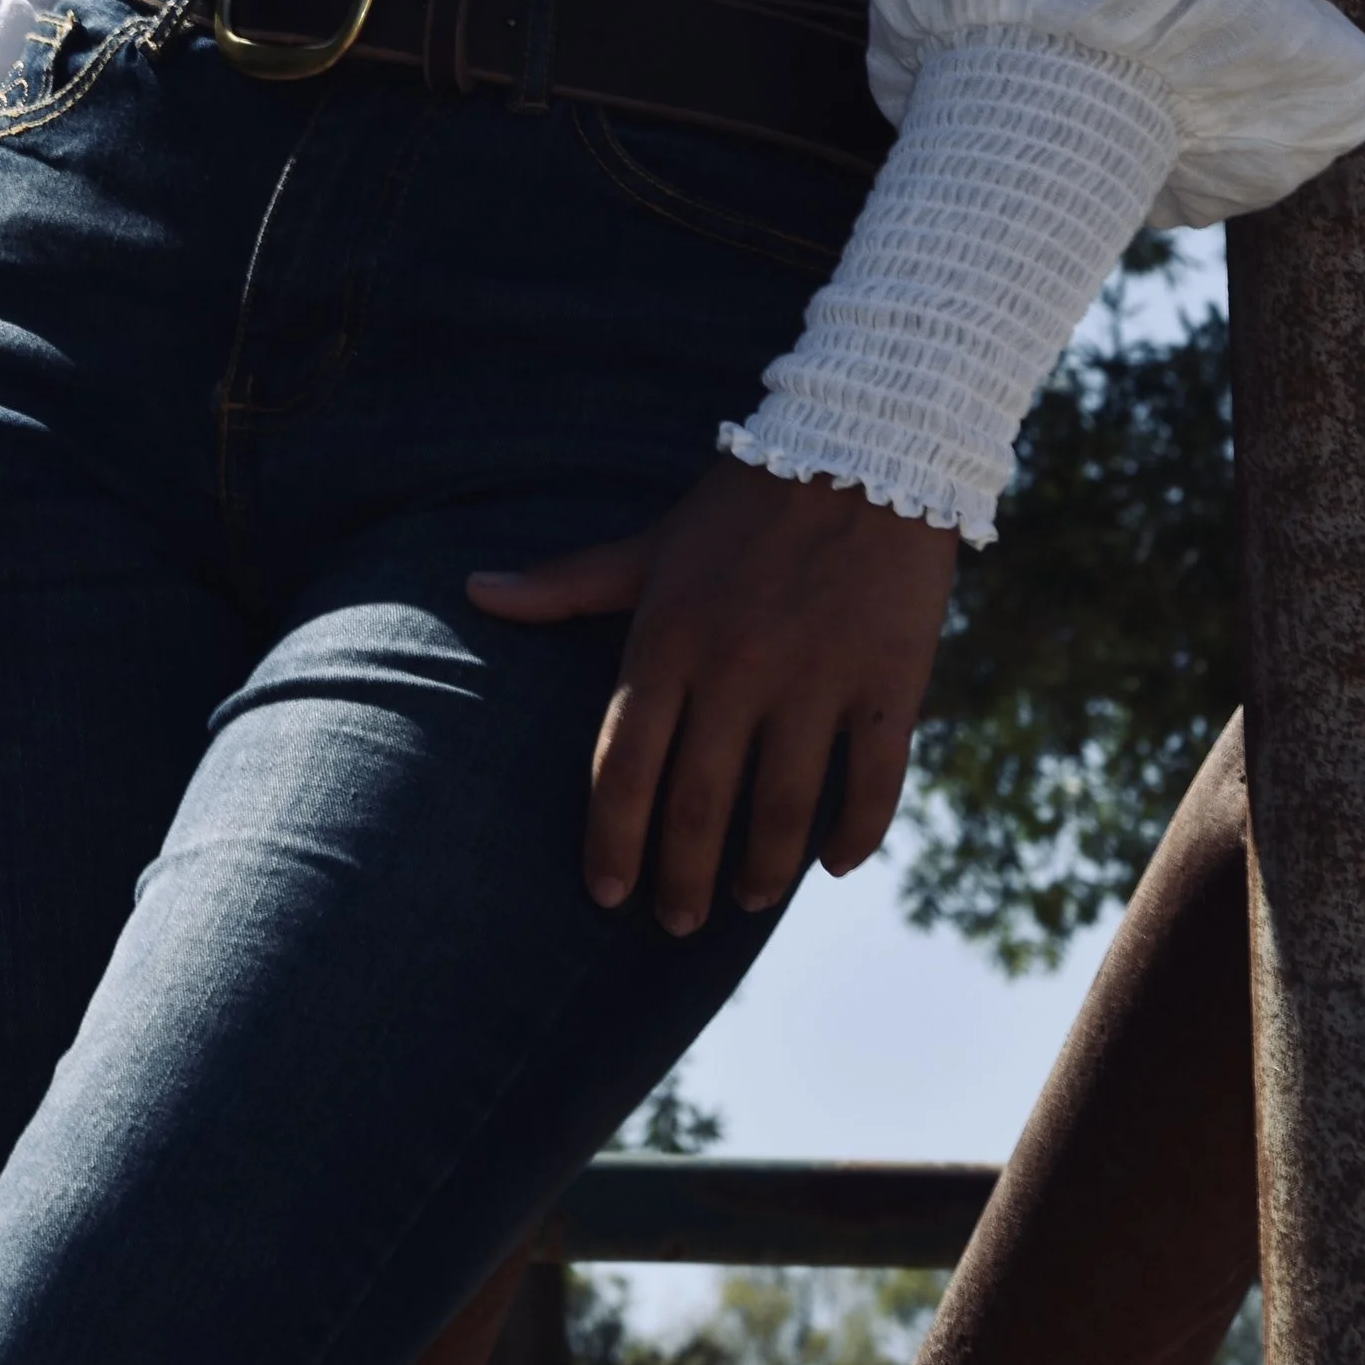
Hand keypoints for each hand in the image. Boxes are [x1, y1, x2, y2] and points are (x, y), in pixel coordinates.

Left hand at [468, 460, 956, 935]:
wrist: (868, 442)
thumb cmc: (745, 504)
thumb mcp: (651, 543)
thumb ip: (567, 584)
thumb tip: (475, 590)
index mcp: (669, 638)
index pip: (624, 766)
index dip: (611, 840)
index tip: (605, 891)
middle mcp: (736, 667)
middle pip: (699, 805)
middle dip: (682, 879)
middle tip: (676, 922)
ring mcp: (815, 678)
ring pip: (781, 808)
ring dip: (761, 870)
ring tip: (746, 899)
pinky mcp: (889, 682)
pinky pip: (871, 784)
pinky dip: (852, 835)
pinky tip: (833, 863)